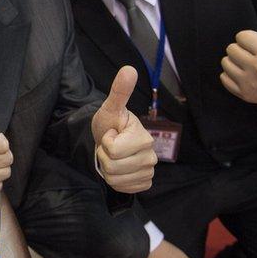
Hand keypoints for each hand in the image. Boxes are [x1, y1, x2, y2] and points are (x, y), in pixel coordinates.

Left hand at [91, 66, 156, 193]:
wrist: (109, 141)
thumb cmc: (110, 124)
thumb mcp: (110, 108)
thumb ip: (119, 91)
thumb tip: (129, 69)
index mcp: (144, 137)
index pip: (113, 150)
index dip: (106, 142)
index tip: (112, 134)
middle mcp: (152, 156)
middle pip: (113, 166)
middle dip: (104, 157)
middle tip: (110, 147)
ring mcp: (149, 171)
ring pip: (115, 179)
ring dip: (107, 169)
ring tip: (113, 157)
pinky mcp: (144, 184)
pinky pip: (123, 189)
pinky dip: (116, 181)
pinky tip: (119, 169)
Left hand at [221, 1, 256, 105]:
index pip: (242, 36)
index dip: (249, 38)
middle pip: (231, 49)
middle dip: (241, 48)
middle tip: (253, 53)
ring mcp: (250, 83)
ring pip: (225, 63)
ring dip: (234, 61)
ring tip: (248, 62)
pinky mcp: (245, 94)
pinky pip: (223, 78)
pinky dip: (230, 75)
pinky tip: (244, 74)